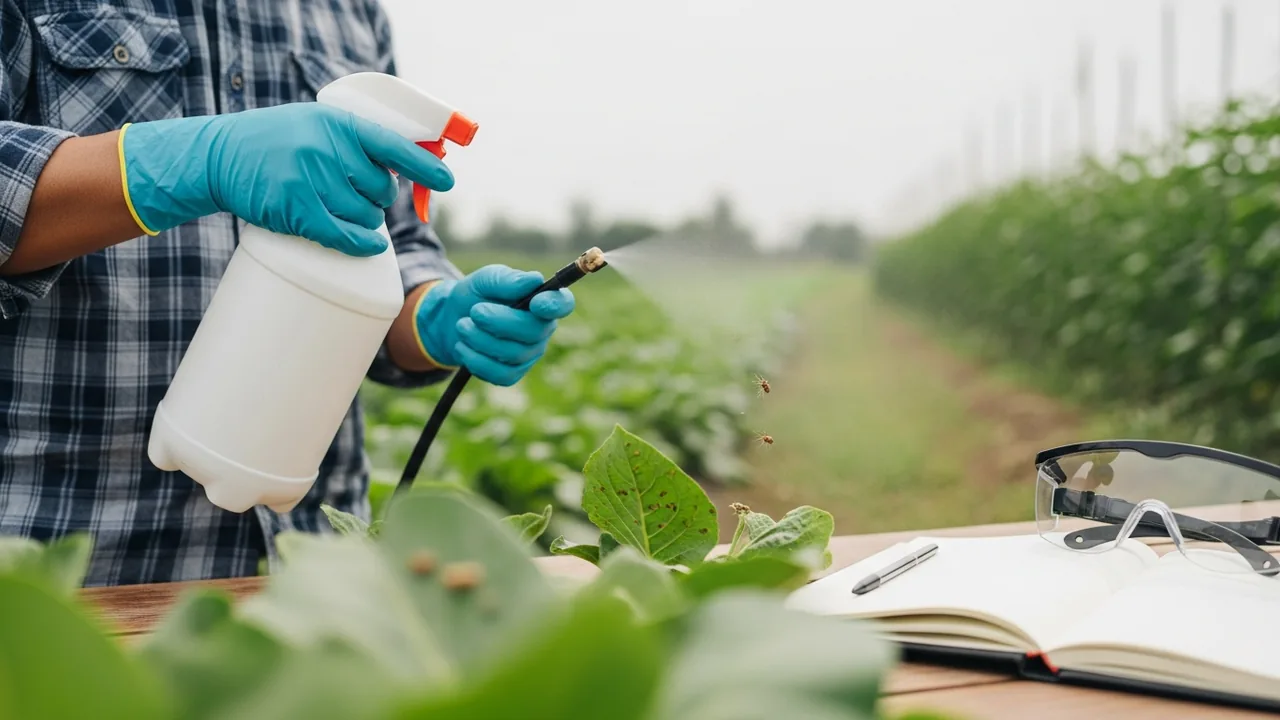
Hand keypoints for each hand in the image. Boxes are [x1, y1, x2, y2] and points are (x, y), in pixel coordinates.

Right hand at [118, 103, 453, 255]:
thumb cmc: (276, 142)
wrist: (219, 155)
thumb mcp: (316, 125)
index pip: (393, 145)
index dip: (423, 166)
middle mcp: (328, 148)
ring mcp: (311, 178)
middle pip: (382, 191)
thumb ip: (355, 141)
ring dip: (363, 221)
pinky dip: (361, 244)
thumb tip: (403, 171)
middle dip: (376, 200)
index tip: (447, 181)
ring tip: (338, 208)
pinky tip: (369, 245)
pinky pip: (344, 235)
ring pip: (366, 216)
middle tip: (353, 195)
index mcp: (339, 123)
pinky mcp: (295, 208)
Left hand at [414, 265, 575, 385]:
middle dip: (500, 322)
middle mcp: (542, 330)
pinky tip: (463, 346)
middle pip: (534, 332)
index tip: (536, 303)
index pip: (563, 304)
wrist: (451, 319)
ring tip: (462, 325)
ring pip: (513, 354)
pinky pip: (500, 374)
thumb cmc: (477, 295)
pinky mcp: (511, 374)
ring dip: (481, 338)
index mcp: (542, 301)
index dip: (555, 306)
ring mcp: (528, 355)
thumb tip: (535, 280)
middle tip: (475, 311)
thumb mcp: (486, 279)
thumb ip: (508, 279)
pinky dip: (475, 359)